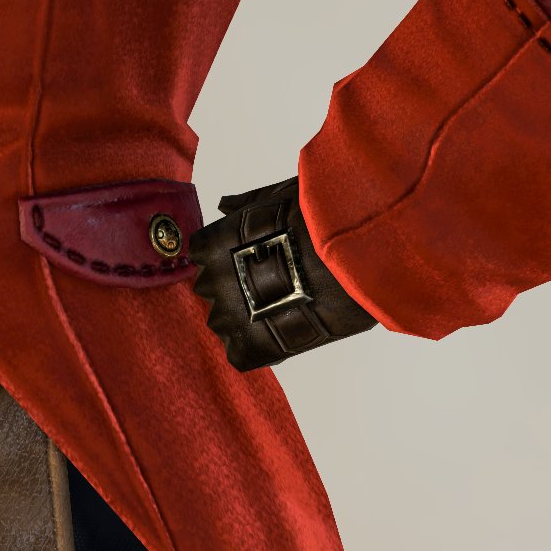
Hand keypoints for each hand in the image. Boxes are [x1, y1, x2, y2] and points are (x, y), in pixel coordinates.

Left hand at [188, 175, 378, 370]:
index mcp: (212, 245)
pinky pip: (241, 353)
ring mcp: (228, 316)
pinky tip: (283, 333)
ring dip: (247, 318)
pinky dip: (258, 348)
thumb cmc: (316, 220)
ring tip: (283, 309)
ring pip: (225, 323)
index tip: (253, 258)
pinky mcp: (248, 347)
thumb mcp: (274, 197)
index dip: (228, 258)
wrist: (347, 258)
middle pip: (213, 289)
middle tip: (273, 284)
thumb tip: (224, 206)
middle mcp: (212, 281)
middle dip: (237, 287)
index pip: (202, 256)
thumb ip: (244, 206)